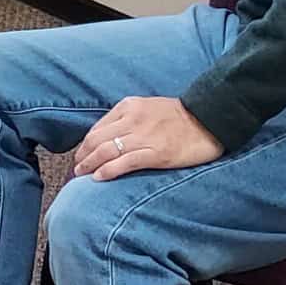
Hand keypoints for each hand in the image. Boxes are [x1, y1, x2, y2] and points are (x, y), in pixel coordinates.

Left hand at [72, 97, 222, 180]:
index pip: (98, 127)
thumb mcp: (147, 108)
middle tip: (75, 168)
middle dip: (82, 155)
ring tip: (81, 175)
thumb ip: (127, 118)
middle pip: (97, 140)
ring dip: (89, 164)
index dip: (85, 144)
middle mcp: (132, 119)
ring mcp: (144, 136)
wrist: (210, 119)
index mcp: (129, 106)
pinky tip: (98, 178)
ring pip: (106, 151)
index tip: (80, 155)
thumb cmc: (179, 116)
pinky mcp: (157, 153)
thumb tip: (107, 137)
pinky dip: (108, 170)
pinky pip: (125, 162)